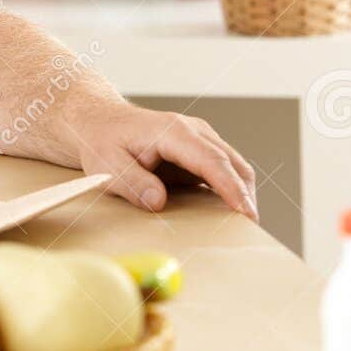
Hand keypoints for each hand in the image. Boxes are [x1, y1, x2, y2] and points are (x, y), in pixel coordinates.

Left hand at [70, 99, 258, 220]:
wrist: (101, 121)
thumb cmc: (103, 140)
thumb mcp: (106, 165)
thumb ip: (132, 182)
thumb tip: (159, 202)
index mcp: (173, 132)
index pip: (212, 160)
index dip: (231, 188)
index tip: (244, 212)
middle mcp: (194, 131)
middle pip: (233, 163)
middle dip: (246, 196)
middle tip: (249, 229)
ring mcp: (200, 140)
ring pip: (234, 166)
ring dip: (242, 194)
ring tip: (242, 226)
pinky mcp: (199, 152)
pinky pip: (224, 171)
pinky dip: (232, 191)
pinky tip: (227, 214)